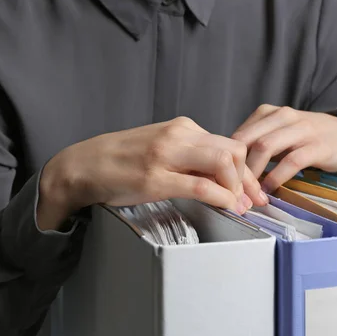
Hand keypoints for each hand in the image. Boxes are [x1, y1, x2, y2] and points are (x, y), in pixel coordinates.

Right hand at [37, 117, 268, 229]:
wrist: (83, 166)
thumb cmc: (122, 161)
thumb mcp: (161, 150)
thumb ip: (190, 158)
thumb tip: (220, 178)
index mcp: (182, 128)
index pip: (229, 144)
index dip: (247, 169)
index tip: (252, 189)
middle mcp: (178, 135)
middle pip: (233, 151)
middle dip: (249, 179)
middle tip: (253, 201)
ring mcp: (166, 155)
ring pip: (222, 163)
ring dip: (237, 187)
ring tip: (239, 206)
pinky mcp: (155, 178)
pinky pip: (201, 186)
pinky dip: (221, 197)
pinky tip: (227, 206)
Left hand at [232, 104, 336, 192]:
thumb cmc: (305, 138)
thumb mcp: (278, 133)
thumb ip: (254, 144)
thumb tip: (226, 166)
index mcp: (268, 113)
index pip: (239, 135)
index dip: (227, 159)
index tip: (220, 180)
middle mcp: (283, 116)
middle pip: (247, 140)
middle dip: (236, 167)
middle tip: (230, 189)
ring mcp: (301, 129)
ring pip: (265, 147)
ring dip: (253, 173)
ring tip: (247, 192)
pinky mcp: (318, 146)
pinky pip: (291, 161)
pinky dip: (276, 177)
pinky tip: (269, 190)